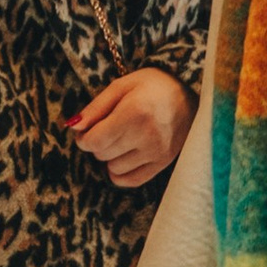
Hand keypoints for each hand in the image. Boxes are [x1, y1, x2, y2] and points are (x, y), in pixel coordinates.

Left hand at [69, 67, 195, 187]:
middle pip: (102, 154)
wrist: (192, 95)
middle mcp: (146, 136)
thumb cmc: (154, 86)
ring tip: (120, 140)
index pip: (94, 141)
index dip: (83, 138)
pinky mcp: (163, 163)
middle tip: (106, 130)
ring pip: (114, 168)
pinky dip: (120, 173)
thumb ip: (96, 107)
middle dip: (97, 144)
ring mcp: (157, 152)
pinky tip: (124, 157)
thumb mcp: (122, 86)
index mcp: (134, 113)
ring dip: (110, 157)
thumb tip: (73, 126)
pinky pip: (131, 180)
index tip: (87, 130)